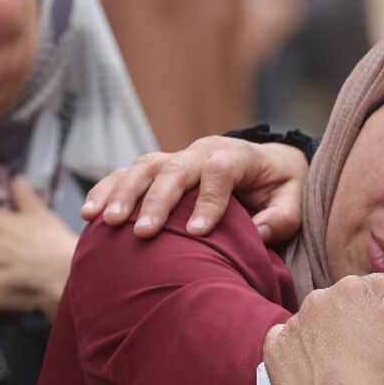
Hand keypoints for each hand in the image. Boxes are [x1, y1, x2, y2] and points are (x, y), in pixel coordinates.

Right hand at [80, 135, 307, 242]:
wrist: (268, 164)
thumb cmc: (281, 187)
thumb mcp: (294, 198)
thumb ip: (283, 216)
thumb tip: (261, 232)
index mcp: (237, 155)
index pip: (220, 171)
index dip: (209, 201)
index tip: (198, 234)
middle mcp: (203, 151)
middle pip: (175, 168)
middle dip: (157, 200)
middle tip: (142, 233)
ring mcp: (178, 157)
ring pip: (145, 166)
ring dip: (123, 192)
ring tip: (107, 222)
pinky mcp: (160, 169)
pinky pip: (128, 174)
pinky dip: (107, 190)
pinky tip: (89, 214)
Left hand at [262, 274, 383, 384]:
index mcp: (351, 287)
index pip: (379, 289)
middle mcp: (316, 299)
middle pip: (347, 305)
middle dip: (359, 323)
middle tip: (371, 358)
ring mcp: (291, 326)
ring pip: (319, 324)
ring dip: (331, 338)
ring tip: (345, 370)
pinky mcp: (274, 351)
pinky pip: (289, 343)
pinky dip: (302, 354)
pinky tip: (318, 373)